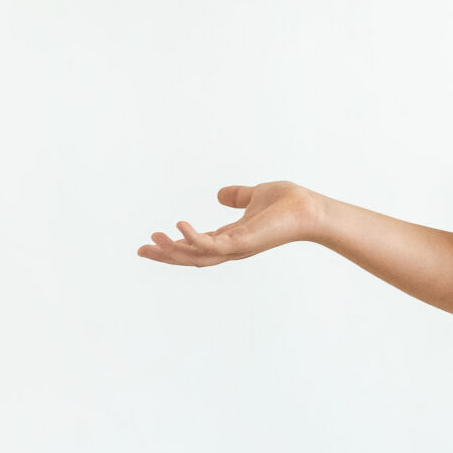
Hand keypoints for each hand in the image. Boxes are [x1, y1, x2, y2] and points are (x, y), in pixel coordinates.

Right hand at [136, 182, 325, 267]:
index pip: (197, 246)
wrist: (311, 208)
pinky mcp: (244, 242)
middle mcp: (232, 247)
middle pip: (192, 257)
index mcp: (232, 237)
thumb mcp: (256, 195)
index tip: (152, 242)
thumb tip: (220, 195)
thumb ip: (238, 196)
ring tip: (152, 240)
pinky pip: (213, 245)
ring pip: (197, 256)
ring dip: (172, 251)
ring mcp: (238, 247)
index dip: (175, 245)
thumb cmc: (290, 203)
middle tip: (141, 249)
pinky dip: (194, 238)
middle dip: (165, 255)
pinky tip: (179, 226)